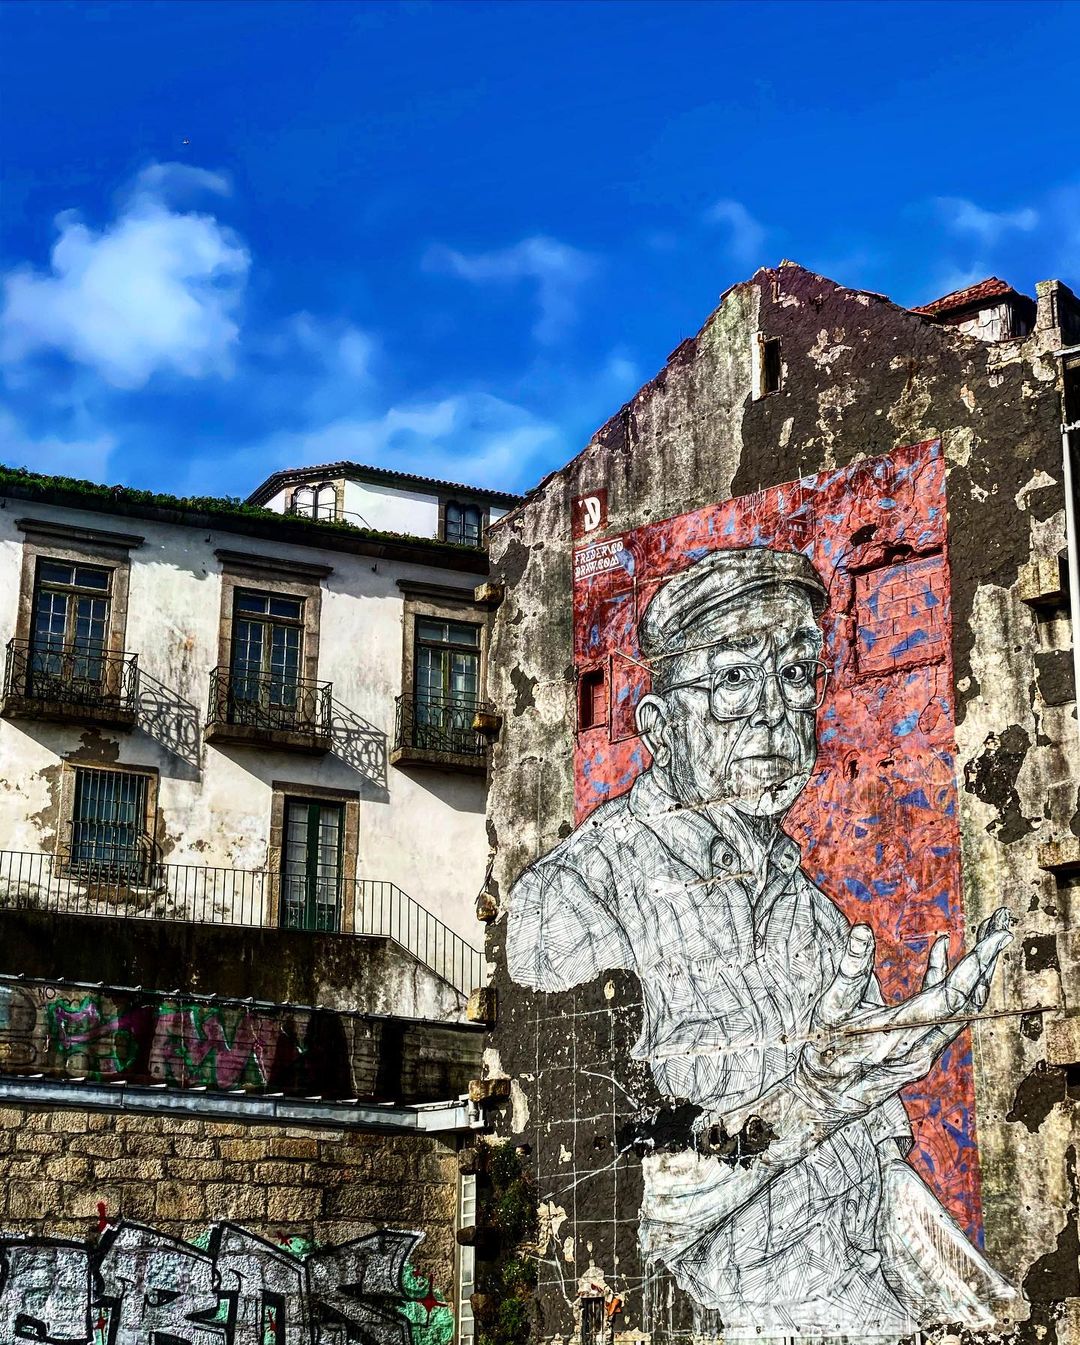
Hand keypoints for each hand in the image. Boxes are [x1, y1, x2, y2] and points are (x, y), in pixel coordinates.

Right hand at [794, 908, 1012, 1119]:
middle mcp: (923, 1045)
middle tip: (1002, 923)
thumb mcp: (828, 1010)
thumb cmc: (821, 1055)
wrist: (823, 1101)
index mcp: (901, 1032)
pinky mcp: (918, 1049)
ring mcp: (924, 1050)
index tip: (998, 935)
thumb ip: (849, 970)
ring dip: (976, 971)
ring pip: (962, 1008)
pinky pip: (943, 1013)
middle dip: (987, 959)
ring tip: (986, 933)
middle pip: (969, 999)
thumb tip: (863, 930)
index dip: (977, 963)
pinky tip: (939, 950)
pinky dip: (944, 980)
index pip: (953, 994)